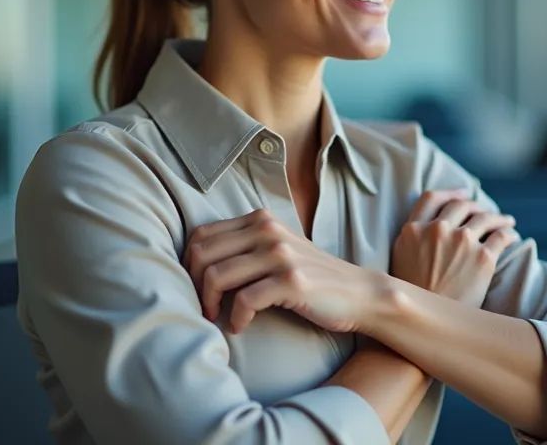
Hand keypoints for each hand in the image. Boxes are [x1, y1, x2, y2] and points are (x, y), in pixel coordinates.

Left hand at [183, 209, 383, 333]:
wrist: (358, 293)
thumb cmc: (312, 277)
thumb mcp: (277, 249)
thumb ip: (245, 246)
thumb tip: (197, 263)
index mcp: (260, 219)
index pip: (202, 235)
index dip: (188, 264)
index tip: (194, 287)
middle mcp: (268, 230)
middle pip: (203, 254)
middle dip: (194, 285)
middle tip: (203, 307)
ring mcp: (280, 254)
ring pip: (218, 276)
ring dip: (210, 304)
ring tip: (216, 318)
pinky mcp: (292, 281)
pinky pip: (245, 300)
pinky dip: (236, 318)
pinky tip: (240, 327)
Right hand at [390, 190, 518, 306]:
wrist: (426, 322)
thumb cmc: (414, 295)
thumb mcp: (401, 259)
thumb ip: (412, 237)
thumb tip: (427, 224)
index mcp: (414, 229)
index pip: (433, 198)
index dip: (451, 193)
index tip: (464, 195)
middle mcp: (437, 230)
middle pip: (461, 206)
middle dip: (477, 206)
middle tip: (486, 212)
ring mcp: (461, 241)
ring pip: (485, 217)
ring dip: (498, 217)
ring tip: (506, 221)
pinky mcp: (483, 258)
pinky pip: (502, 236)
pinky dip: (509, 233)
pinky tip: (512, 236)